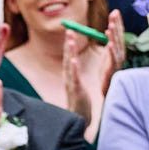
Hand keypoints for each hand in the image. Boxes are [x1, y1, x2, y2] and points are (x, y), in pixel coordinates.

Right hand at [62, 12, 123, 127]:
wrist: (78, 120)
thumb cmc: (80, 104)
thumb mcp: (77, 86)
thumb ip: (75, 75)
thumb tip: (73, 64)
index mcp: (72, 75)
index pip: (70, 57)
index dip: (70, 44)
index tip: (70, 31)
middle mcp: (69, 77)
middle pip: (68, 57)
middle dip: (68, 43)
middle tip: (69, 30)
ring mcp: (71, 83)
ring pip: (69, 65)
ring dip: (69, 52)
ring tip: (70, 40)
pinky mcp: (76, 91)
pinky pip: (74, 78)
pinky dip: (73, 69)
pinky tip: (73, 61)